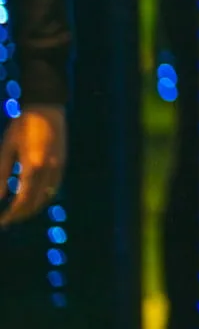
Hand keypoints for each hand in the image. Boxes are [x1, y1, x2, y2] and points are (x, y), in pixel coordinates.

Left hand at [0, 104, 67, 225]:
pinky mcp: (63, 162)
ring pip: (48, 196)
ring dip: (33, 208)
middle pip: (36, 201)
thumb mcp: (7, 149)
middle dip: (21, 214)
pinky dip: (44, 196)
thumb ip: (2, 174)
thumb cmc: (22, 126)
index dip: (12, 213)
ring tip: (19, 213)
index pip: (22, 199)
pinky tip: (33, 198)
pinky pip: (55, 186)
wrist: (47, 107)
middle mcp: (49, 168)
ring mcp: (59, 165)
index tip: (3, 221)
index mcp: (32, 165)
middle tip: (7, 220)